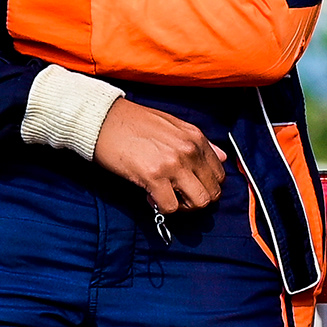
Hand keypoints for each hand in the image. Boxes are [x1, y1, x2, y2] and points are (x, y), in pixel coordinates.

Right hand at [92, 100, 226, 213]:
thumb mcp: (174, 125)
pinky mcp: (153, 177)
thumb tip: (222, 157)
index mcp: (196, 138)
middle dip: (197, 199)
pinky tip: (150, 195)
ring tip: (167, 197)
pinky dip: (161, 207)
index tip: (189, 185)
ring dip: (184, 206)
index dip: (205, 185)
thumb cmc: (135, 122)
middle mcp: (189, 151)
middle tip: (178, 196)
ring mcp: (173, 164)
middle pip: (213, 192)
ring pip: (199, 202)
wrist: (104, 119)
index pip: (219, 174)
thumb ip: (200, 143)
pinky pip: (170, 207)